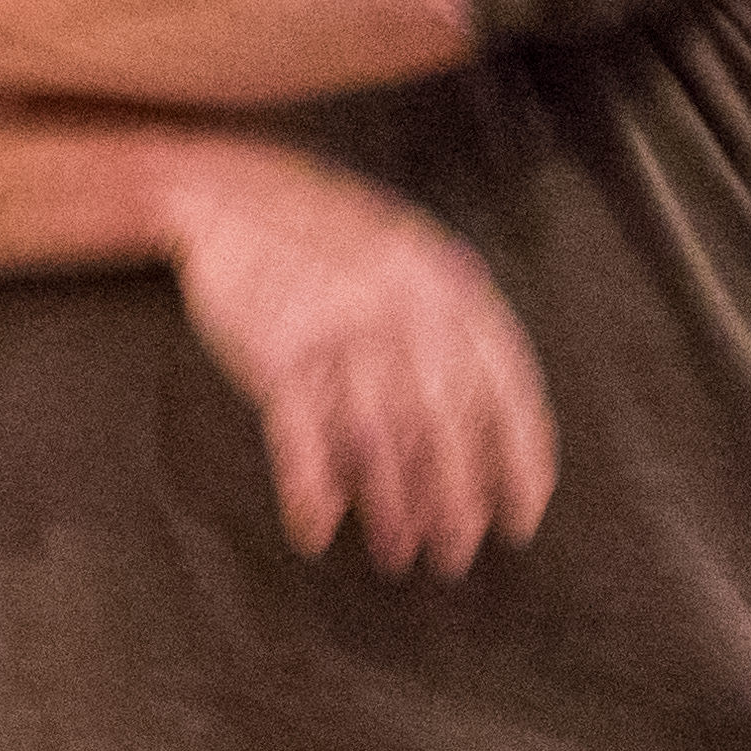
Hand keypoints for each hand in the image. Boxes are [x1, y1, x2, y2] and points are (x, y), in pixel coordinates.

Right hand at [161, 145, 555, 576]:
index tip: (521, 516)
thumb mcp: (413, 260)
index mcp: (450, 287)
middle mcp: (403, 308)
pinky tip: (317, 528)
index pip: (505, 389)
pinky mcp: (276, 350)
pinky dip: (309, 489)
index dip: (520, 461)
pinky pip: (299, 435)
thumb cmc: (330, 240)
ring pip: (378, 439)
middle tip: (455, 554)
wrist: (229, 196)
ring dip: (391, 507)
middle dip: (455, 501)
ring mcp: (338, 327)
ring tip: (398, 553)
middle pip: (444, 426)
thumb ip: (452, 326)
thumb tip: (481, 426)